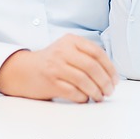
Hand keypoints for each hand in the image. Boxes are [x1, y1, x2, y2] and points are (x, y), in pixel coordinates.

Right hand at [0, 34, 118, 102]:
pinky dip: (83, 97)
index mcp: (70, 40)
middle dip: (105, 81)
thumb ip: (86, 54)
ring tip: (99, 96)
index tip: (115, 79)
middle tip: (109, 91)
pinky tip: (85, 98)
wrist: (25, 70)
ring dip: (96, 91)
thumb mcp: (67, 49)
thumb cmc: (52, 61)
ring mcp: (56, 66)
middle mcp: (63, 51)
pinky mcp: (51, 82)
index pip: (97, 52)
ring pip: (84, 80)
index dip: (109, 67)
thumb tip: (110, 72)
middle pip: (92, 66)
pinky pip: (73, 92)